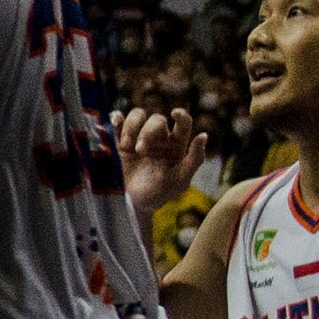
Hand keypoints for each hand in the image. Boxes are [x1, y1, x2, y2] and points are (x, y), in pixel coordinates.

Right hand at [114, 107, 202, 224]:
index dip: (182, 115)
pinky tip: (115, 123)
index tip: (175, 114)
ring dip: (131, 126)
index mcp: (177, 145)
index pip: (183, 123)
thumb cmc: (160, 194)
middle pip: (156, 119)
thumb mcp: (180, 180)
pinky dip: (116, 118)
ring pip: (138, 116)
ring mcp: (139, 138)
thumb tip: (204, 135)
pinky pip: (118, 122)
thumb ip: (194, 159)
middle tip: (140, 151)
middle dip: (147, 132)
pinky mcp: (121, 140)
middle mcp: (159, 138)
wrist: (133, 203)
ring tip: (126, 146)